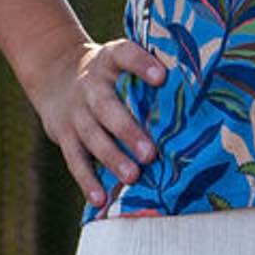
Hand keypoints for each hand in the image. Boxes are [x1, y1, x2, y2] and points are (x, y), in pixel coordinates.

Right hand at [25, 33, 166, 206]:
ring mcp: (75, 112)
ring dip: (112, 158)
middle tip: (150, 153)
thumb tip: (200, 83)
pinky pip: (75, 160)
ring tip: (133, 177)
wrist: (54, 74)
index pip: (124, 55)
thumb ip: (148, 68)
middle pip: (107, 107)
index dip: (141, 64)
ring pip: (92, 136)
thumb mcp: (120, 59)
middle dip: (128, 131)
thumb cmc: (108, 72)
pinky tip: (101, 199)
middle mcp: (90, 85)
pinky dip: (87, 180)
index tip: (162, 77)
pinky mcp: (64, 135)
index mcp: (109, 60)